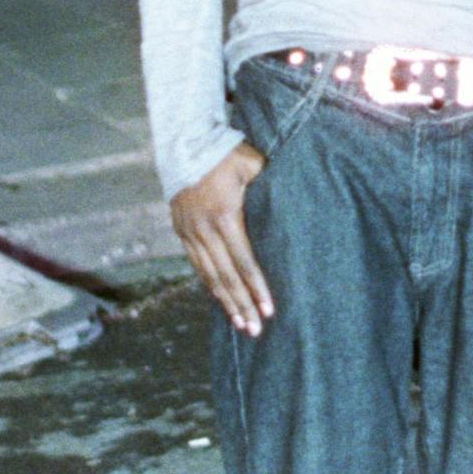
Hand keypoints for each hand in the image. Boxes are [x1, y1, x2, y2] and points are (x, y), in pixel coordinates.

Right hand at [169, 143, 274, 334]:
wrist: (184, 144)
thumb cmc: (226, 153)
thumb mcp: (252, 163)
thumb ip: (269, 184)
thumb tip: (290, 204)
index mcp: (224, 215)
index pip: (244, 261)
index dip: (256, 287)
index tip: (269, 309)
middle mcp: (204, 229)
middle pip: (226, 276)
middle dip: (242, 304)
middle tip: (256, 329)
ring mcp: (190, 232)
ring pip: (209, 276)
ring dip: (226, 302)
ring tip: (241, 324)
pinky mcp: (182, 232)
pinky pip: (197, 265)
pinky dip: (210, 286)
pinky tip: (221, 301)